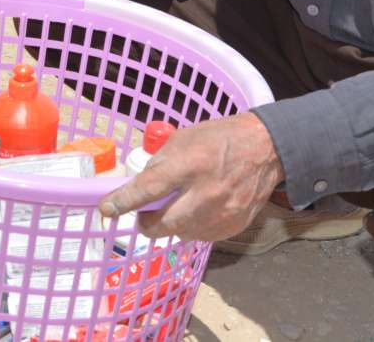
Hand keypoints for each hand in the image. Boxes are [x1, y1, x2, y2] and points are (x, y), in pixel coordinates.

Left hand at [98, 112, 284, 242]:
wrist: (266, 149)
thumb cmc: (220, 138)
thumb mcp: (184, 138)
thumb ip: (160, 163)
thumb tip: (138, 186)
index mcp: (192, 163)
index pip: (150, 188)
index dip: (125, 201)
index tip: (107, 209)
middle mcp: (207, 193)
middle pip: (163, 224)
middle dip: (146, 224)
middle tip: (143, 216)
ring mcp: (223, 214)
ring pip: (181, 234)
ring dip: (170, 225)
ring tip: (177, 206)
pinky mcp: (233, 226)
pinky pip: (201, 236)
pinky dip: (192, 227)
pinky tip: (197, 210)